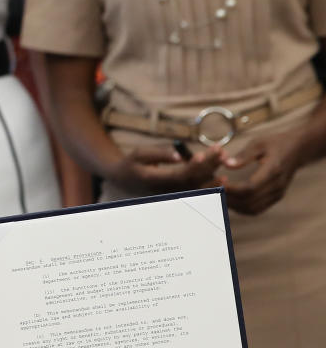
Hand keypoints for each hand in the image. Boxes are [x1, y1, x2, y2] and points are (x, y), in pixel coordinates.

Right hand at [107, 144, 225, 194]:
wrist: (123, 181)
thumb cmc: (131, 164)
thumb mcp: (139, 154)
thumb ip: (159, 154)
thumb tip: (180, 156)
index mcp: (154, 181)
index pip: (177, 175)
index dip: (192, 166)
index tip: (203, 155)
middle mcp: (164, 191)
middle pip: (191, 180)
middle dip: (208, 165)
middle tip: (220, 151)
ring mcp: (171, 195)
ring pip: (196, 186)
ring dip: (212, 172)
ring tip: (223, 156)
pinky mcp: (176, 196)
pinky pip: (195, 190)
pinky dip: (208, 182)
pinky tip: (221, 174)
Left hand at [221, 133, 300, 213]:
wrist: (298, 149)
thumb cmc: (276, 143)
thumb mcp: (260, 143)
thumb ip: (243, 155)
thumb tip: (225, 164)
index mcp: (273, 171)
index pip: (249, 188)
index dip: (231, 190)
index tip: (217, 184)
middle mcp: (277, 186)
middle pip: (248, 201)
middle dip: (229, 199)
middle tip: (212, 193)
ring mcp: (278, 194)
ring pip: (251, 208)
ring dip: (233, 206)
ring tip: (219, 197)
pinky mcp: (276, 198)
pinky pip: (256, 209)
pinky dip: (241, 208)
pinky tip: (230, 201)